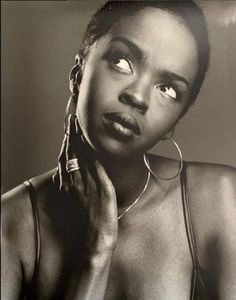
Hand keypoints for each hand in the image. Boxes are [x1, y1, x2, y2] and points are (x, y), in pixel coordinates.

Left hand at [56, 114, 117, 256]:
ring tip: (69, 138)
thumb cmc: (104, 215)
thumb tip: (88, 151)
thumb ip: (95, 168)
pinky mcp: (68, 195)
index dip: (75, 134)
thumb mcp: (105, 188)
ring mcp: (68, 188)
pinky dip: (64, 162)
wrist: (94, 237)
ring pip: (63, 163)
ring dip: (66, 148)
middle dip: (69, 137)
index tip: (75, 121)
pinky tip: (66, 161)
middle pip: (67, 154)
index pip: (76, 149)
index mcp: (81, 176)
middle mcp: (71, 180)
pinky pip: (62, 174)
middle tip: (70, 124)